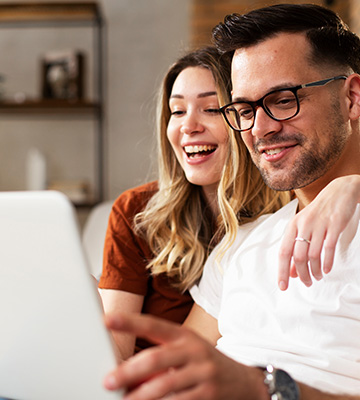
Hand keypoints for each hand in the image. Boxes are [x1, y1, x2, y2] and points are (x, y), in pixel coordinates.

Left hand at [103, 313, 264, 399]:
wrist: (245, 381)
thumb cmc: (205, 363)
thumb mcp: (186, 351)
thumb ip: (161, 357)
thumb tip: (127, 371)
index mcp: (183, 335)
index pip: (153, 325)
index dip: (130, 322)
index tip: (107, 320)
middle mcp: (193, 350)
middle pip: (157, 358)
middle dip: (130, 370)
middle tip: (108, 380)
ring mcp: (202, 372)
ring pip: (166, 384)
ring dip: (141, 395)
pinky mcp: (209, 393)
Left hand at [278, 175, 359, 289]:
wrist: (339, 191)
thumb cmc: (319, 213)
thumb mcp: (304, 228)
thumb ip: (296, 248)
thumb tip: (291, 273)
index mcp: (292, 225)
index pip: (283, 252)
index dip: (282, 271)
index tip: (283, 286)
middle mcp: (303, 225)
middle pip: (297, 256)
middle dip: (301, 274)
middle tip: (306, 284)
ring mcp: (318, 224)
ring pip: (312, 254)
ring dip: (314, 271)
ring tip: (317, 277)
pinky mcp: (334, 225)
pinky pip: (328, 248)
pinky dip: (326, 262)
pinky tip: (326, 270)